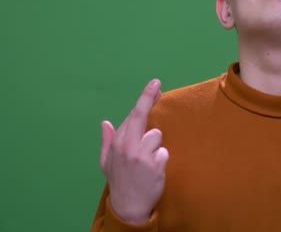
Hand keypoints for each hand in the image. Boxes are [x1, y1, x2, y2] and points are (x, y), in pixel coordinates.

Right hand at [99, 79, 168, 223]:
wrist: (128, 206)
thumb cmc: (119, 181)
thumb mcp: (106, 162)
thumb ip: (107, 141)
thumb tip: (105, 123)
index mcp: (117, 143)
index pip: (132, 116)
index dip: (145, 99)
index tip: (155, 85)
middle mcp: (128, 147)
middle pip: (142, 117)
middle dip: (149, 99)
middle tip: (157, 84)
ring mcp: (142, 156)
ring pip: (157, 136)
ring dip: (155, 146)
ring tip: (147, 161)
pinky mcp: (155, 165)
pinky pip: (164, 152)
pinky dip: (161, 159)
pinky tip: (153, 170)